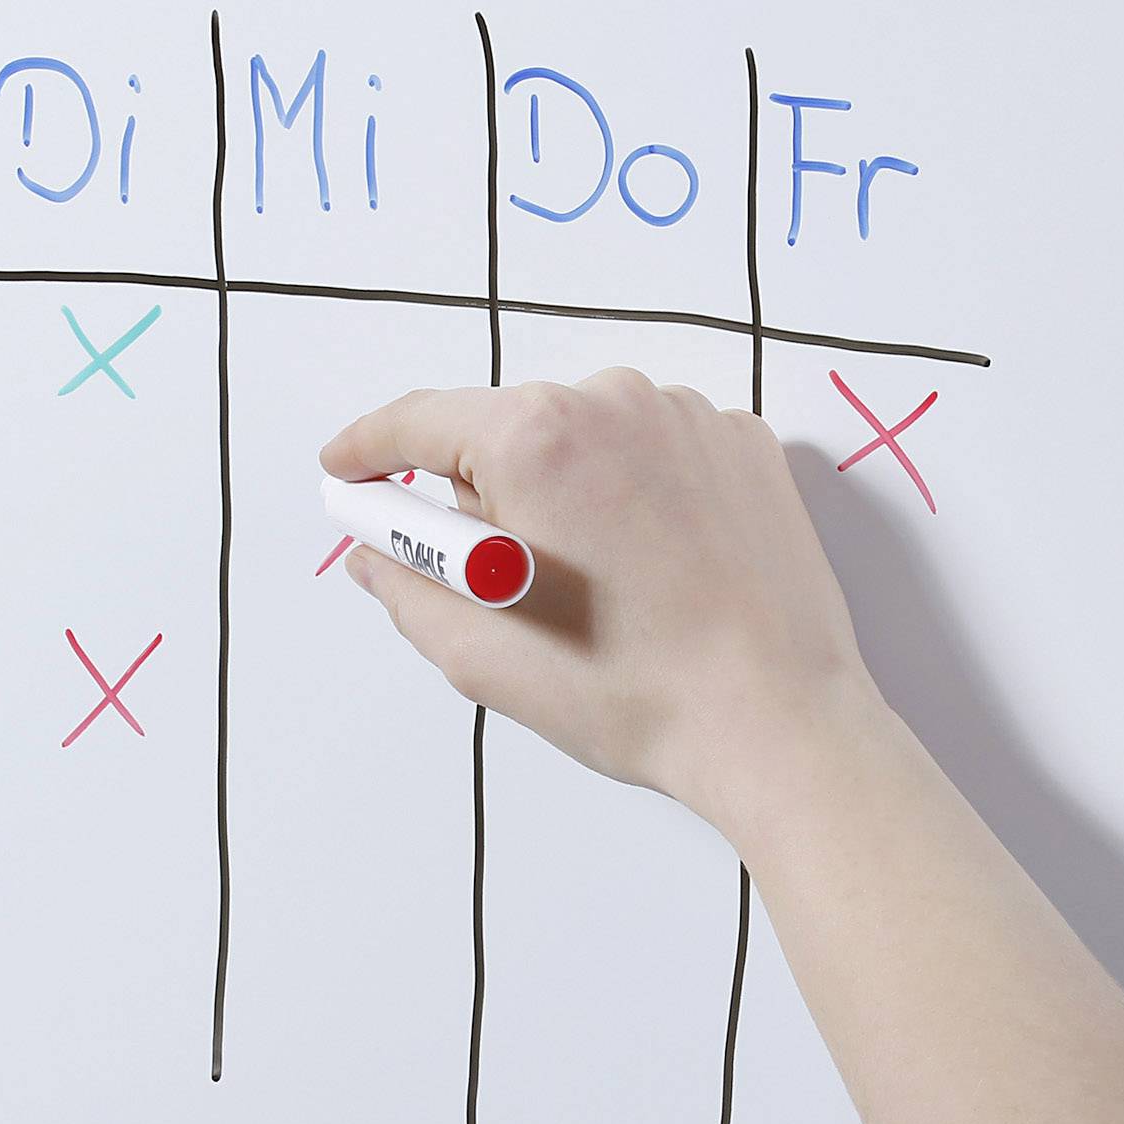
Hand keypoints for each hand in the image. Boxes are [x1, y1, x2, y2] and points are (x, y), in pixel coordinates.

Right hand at [319, 367, 886, 831]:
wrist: (778, 721)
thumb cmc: (634, 692)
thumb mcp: (482, 653)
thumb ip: (406, 585)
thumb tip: (378, 553)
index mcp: (536, 438)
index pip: (421, 423)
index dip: (370, 449)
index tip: (345, 469)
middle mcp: (615, 402)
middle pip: (507, 432)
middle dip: (489, 497)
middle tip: (506, 587)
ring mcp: (691, 418)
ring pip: (588, 441)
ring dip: (570, 496)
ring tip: (598, 591)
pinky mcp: (747, 447)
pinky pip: (660, 454)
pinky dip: (641, 497)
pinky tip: (656, 570)